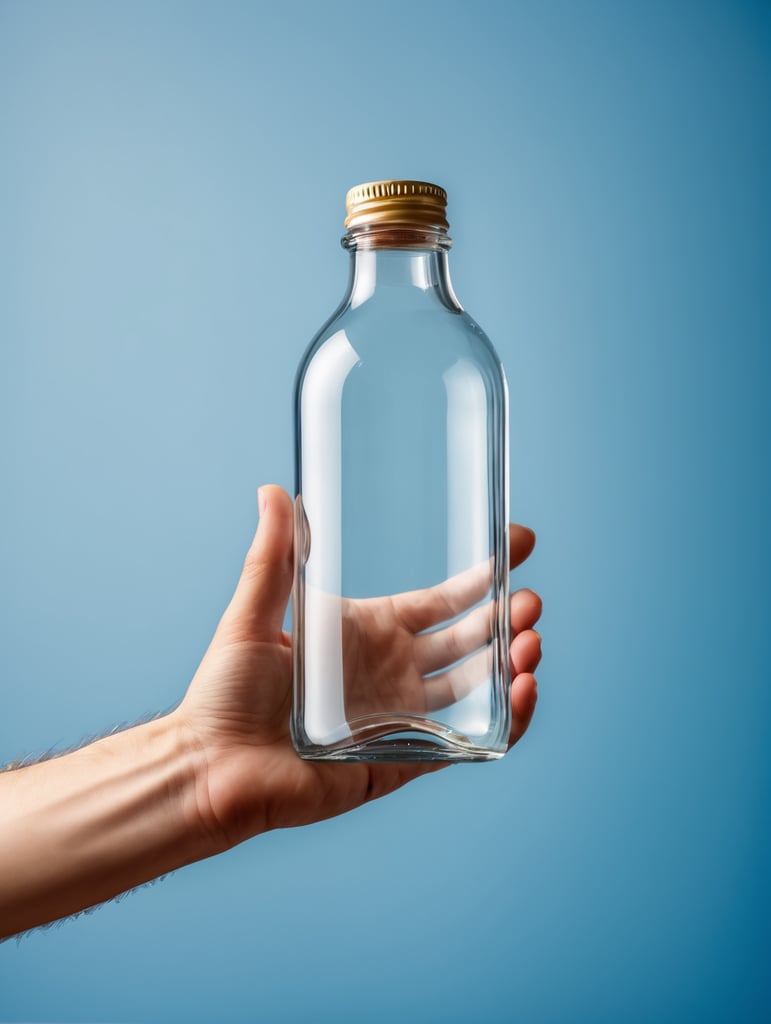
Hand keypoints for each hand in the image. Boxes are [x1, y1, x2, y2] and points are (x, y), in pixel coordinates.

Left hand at [175, 485, 541, 851]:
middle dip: (508, 617)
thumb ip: (273, 555)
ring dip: (512, 662)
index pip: (441, 601)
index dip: (481, 577)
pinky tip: (523, 692)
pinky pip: (468, 741)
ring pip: (477, 686)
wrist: (210, 767)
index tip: (519, 544)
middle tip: (532, 600)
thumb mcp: (252, 613)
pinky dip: (506, 720)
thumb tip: (272, 489)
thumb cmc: (225, 692)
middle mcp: (391, 672)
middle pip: (469, 640)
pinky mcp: (404, 760)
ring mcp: (401, 717)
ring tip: (531, 641)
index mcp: (367, 632)